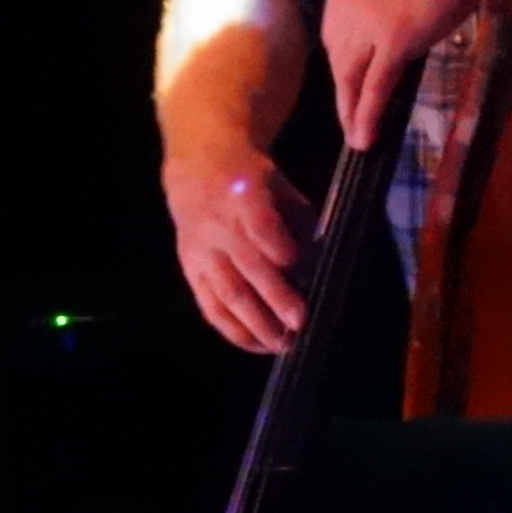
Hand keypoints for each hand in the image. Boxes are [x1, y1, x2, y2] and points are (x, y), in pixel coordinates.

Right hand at [163, 141, 311, 350]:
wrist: (198, 167)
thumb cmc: (252, 180)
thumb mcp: (280, 186)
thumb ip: (301, 222)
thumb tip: (320, 264)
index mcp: (243, 196)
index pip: (259, 224)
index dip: (277, 245)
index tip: (297, 266)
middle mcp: (218, 227)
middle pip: (248, 267)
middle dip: (276, 297)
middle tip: (301, 323)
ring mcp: (202, 252)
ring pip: (228, 293)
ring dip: (257, 323)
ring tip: (284, 345)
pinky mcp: (191, 271)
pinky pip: (210, 307)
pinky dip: (234, 330)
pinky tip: (258, 345)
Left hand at [320, 0, 509, 149]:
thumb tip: (396, 18)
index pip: (334, 30)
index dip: (341, 61)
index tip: (347, 81)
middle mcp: (343, 0)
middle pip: (336, 55)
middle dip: (342, 90)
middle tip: (348, 118)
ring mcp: (366, 21)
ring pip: (349, 76)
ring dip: (350, 111)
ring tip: (356, 137)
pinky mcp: (392, 40)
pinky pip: (375, 86)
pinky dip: (367, 115)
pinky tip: (365, 137)